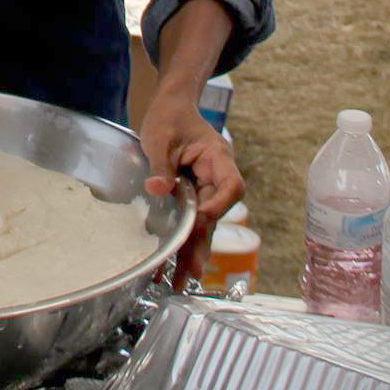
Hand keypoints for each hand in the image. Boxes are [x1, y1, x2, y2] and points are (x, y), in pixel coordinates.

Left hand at [140, 87, 244, 289]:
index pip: (231, 186)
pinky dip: (181, 242)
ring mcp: (206, 189)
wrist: (170, 108)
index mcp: (217, 158)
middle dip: (203, 245)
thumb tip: (157, 189)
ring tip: (179, 281)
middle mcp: (217, 177)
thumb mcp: (160, 138)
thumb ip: (161, 165)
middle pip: (216, 215)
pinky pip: (190, 222)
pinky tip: (168, 266)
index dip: (220, 205)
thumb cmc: (169, 118)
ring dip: (192, 252)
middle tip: (191, 273)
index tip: (201, 219)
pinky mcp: (192, 197)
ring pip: (204, 225)